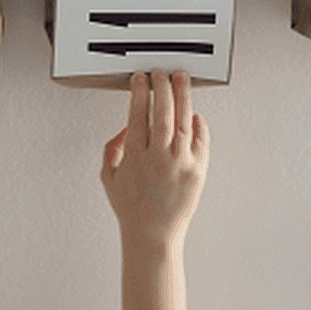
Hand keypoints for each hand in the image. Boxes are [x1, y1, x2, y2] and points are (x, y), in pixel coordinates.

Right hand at [100, 69, 208, 248]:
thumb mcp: (109, 177)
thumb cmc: (131, 209)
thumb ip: (112, 148)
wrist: (153, 236)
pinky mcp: (198, 172)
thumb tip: (126, 127)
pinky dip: (199, 124)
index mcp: (135, 157)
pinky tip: (194, 114)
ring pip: (183, 120)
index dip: (139, 91)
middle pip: (162, 111)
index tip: (140, 80)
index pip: (138, 113)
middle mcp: (159, 158)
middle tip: (161, 73)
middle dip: (162, 86)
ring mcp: (180, 164)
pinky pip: (201, 140)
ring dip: (182, 95)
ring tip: (181, 79)